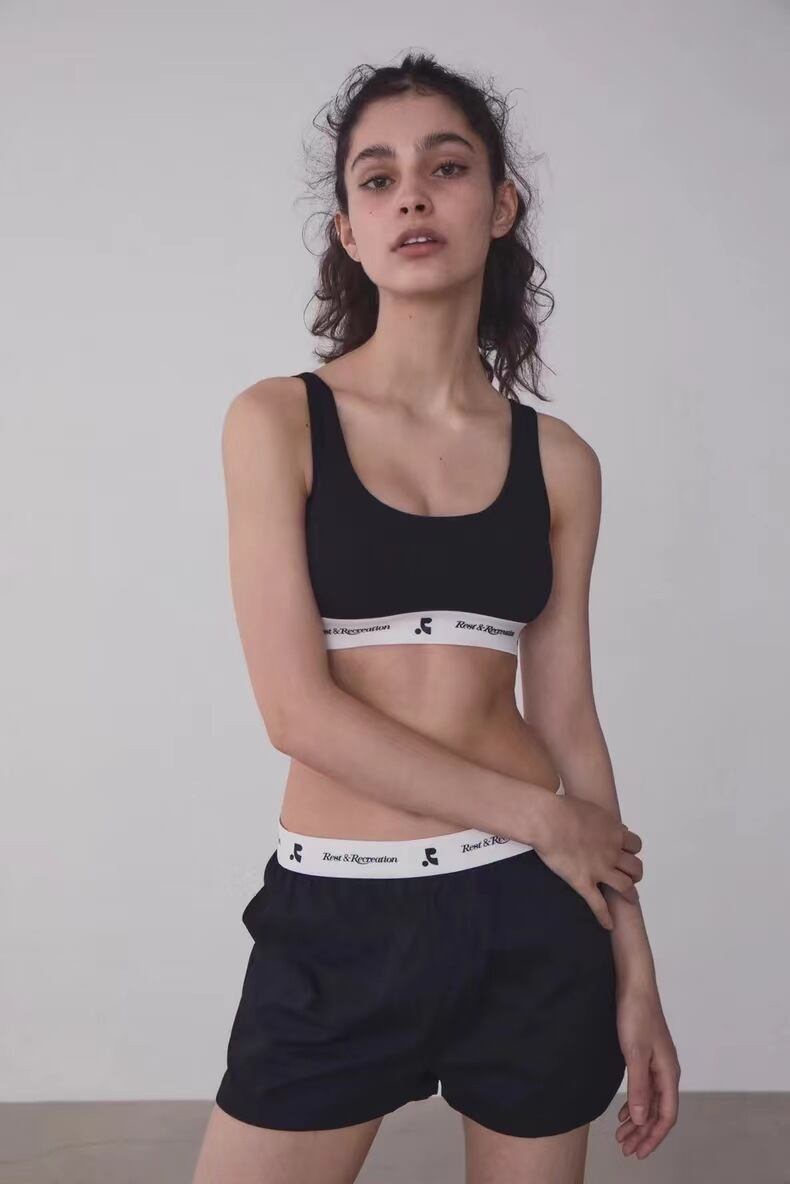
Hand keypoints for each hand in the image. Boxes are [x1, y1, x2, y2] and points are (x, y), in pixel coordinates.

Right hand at [533, 794, 642, 928]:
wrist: (548, 820)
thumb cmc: (563, 808)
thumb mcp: (589, 808)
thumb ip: (599, 818)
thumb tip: (600, 822)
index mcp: (613, 832)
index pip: (635, 844)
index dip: (632, 850)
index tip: (627, 852)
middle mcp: (612, 852)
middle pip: (635, 867)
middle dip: (635, 873)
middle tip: (630, 876)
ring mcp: (599, 869)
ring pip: (625, 886)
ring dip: (630, 894)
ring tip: (629, 899)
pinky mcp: (584, 882)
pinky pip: (598, 904)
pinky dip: (605, 917)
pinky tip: (609, 925)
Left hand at [615, 983, 680, 1157]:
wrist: (633, 983)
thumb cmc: (635, 1014)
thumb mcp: (634, 1053)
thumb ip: (639, 1087)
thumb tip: (642, 1120)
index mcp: (668, 1072)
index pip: (667, 1114)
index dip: (654, 1136)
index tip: (639, 1152)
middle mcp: (666, 1070)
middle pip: (659, 1111)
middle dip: (643, 1133)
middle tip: (626, 1149)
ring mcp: (656, 1062)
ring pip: (650, 1101)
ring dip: (638, 1120)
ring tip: (622, 1136)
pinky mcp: (645, 1055)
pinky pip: (644, 1088)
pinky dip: (635, 1103)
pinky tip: (624, 1112)